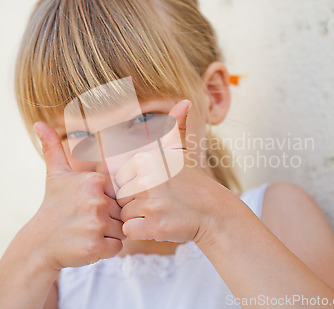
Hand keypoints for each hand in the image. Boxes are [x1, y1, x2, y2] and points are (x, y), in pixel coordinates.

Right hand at [29, 122, 125, 270]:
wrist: (38, 243)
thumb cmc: (53, 207)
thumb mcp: (55, 175)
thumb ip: (53, 148)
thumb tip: (38, 122)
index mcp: (95, 181)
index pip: (121, 195)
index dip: (108, 203)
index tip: (88, 206)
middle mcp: (97, 201)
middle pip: (122, 213)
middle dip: (108, 220)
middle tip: (86, 221)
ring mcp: (95, 224)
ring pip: (121, 231)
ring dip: (107, 235)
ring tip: (85, 232)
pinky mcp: (95, 247)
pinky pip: (116, 248)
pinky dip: (104, 250)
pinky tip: (86, 244)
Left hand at [115, 100, 229, 243]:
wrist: (214, 212)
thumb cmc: (193, 183)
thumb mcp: (182, 151)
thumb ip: (175, 127)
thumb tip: (184, 101)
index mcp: (146, 160)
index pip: (119, 178)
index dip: (133, 186)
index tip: (154, 187)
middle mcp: (147, 180)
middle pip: (120, 197)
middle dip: (135, 203)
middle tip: (159, 201)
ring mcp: (151, 204)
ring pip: (124, 215)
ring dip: (139, 218)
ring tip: (162, 212)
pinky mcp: (154, 226)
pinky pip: (130, 231)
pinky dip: (142, 232)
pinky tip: (159, 224)